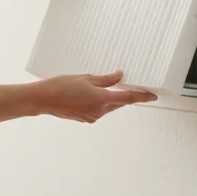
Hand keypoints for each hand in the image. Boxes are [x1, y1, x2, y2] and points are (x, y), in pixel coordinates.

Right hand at [35, 70, 157, 122]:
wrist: (43, 100)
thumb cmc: (61, 86)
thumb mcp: (86, 78)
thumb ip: (106, 79)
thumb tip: (120, 76)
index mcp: (102, 99)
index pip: (129, 98)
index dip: (143, 96)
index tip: (153, 96)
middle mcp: (100, 111)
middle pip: (118, 103)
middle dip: (122, 94)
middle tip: (122, 83)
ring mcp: (92, 117)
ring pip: (108, 107)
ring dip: (107, 98)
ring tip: (94, 86)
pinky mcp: (85, 119)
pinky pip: (98, 110)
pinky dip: (97, 103)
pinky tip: (86, 94)